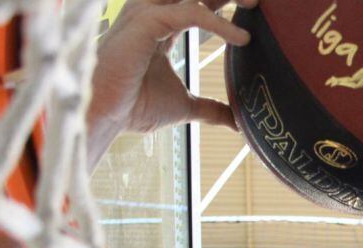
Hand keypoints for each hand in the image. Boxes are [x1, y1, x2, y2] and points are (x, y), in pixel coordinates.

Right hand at [87, 0, 256, 165]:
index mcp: (161, 24)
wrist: (105, 116)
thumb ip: (211, 109)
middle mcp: (152, 11)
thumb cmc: (134, 106)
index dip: (224, 0)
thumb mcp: (185, 106)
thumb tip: (237, 121)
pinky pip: (190, 12)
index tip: (254, 8)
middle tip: (258, 1)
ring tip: (254, 4)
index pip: (198, 0)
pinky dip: (219, 24)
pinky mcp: (146, 22)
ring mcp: (147, 13)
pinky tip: (242, 39)